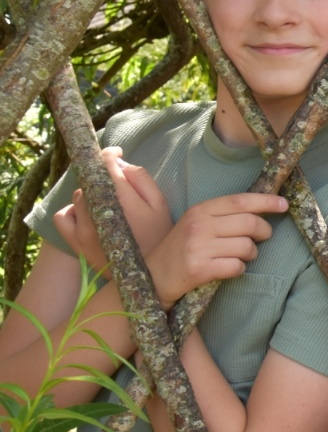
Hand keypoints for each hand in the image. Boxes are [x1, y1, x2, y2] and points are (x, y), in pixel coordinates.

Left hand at [52, 148, 172, 273]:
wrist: (148, 278)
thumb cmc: (159, 237)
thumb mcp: (160, 205)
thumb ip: (140, 178)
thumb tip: (118, 162)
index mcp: (121, 198)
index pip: (104, 163)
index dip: (109, 154)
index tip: (116, 153)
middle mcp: (96, 211)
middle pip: (89, 179)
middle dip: (101, 176)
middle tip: (116, 182)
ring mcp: (82, 228)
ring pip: (77, 196)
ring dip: (89, 193)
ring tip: (106, 202)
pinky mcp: (74, 242)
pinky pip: (62, 216)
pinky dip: (73, 212)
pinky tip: (88, 216)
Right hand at [142, 191, 286, 307]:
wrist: (153, 276)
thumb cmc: (181, 248)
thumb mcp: (197, 223)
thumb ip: (224, 215)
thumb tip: (262, 211)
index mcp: (200, 210)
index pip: (241, 201)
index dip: (266, 202)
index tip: (284, 205)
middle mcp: (199, 226)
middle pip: (250, 223)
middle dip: (264, 232)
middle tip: (262, 238)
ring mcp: (199, 248)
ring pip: (247, 247)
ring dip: (250, 254)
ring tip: (239, 256)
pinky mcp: (200, 269)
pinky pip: (237, 267)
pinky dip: (239, 269)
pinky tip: (228, 269)